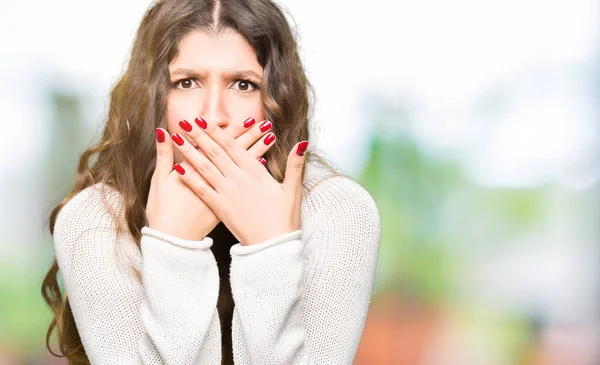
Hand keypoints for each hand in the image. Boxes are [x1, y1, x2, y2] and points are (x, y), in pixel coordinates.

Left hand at [170, 117, 308, 245]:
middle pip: (215, 152)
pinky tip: (178, 168)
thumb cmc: (283, 219)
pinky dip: (190, 178)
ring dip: (190, 152)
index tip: (204, 120)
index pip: (233, 146)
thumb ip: (295, 165)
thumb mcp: (293, 190)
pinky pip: (202, 190)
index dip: (217, 132)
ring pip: (205, 168)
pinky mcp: (220, 208)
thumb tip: (302, 144)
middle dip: (198, 135)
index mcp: (256, 173)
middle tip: (184, 121)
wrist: (272, 247)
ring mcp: (227, 194)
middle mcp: (239, 180)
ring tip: (176, 139)